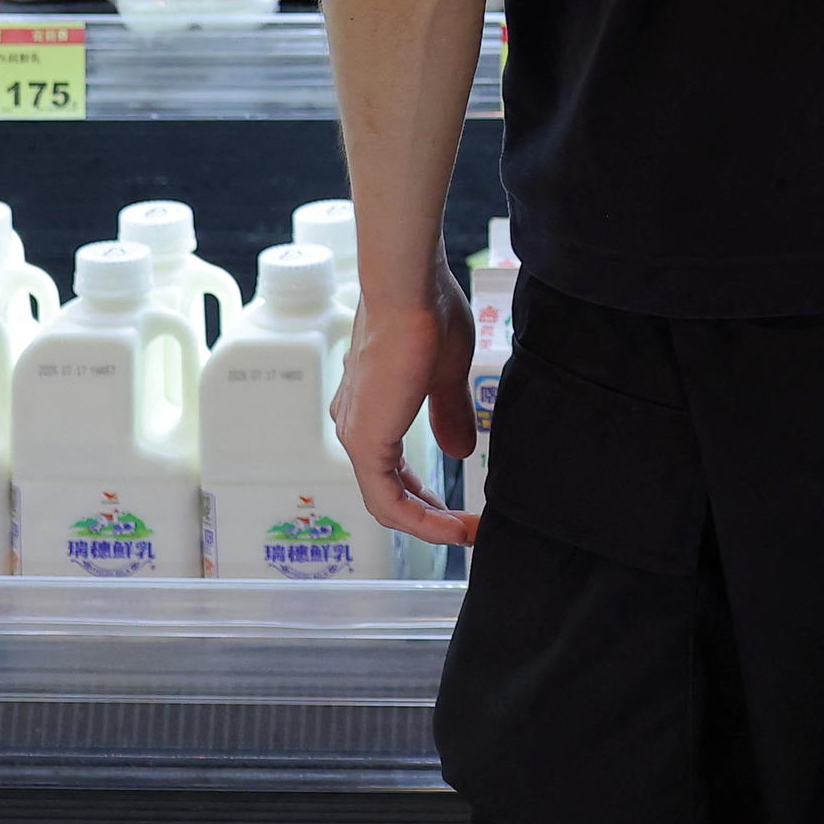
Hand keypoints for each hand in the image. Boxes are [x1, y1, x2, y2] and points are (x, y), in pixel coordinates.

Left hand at [336, 263, 482, 549]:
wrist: (407, 289)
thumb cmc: (426, 314)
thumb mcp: (446, 373)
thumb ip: (450, 414)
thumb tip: (460, 451)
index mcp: (372, 407)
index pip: (392, 470)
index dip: (425, 496)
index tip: (459, 510)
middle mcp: (356, 425)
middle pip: (388, 492)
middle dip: (429, 516)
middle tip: (466, 529)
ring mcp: (357, 436)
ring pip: (387, 503)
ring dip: (428, 524)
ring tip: (466, 533)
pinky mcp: (365, 443)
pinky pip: (388, 501)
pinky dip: (420, 521)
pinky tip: (452, 528)